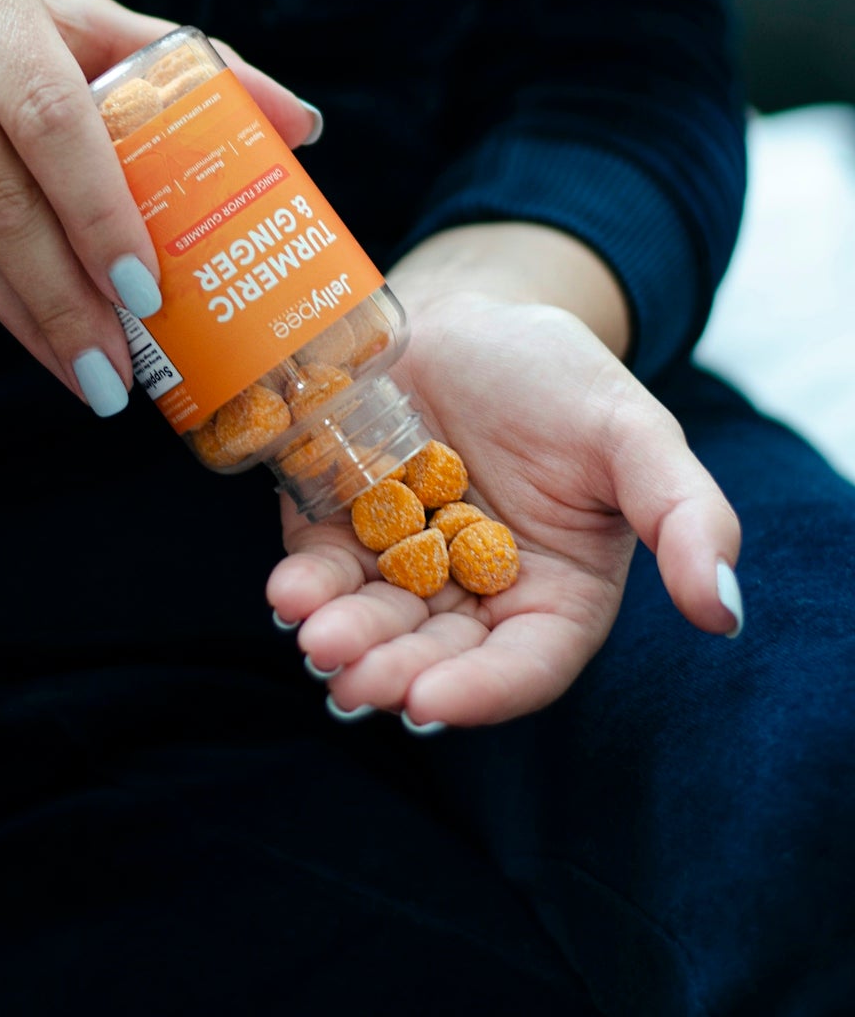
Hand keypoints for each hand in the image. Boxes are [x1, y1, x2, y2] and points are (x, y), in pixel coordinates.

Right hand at [0, 0, 314, 408]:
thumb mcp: (40, 7)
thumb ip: (160, 58)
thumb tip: (300, 123)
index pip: (50, 113)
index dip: (100, 207)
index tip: (145, 286)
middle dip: (66, 297)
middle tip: (121, 368)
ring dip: (23, 317)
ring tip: (87, 372)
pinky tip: (21, 325)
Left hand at [266, 286, 742, 727]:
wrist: (469, 312)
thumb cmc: (560, 376)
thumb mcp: (634, 432)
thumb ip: (685, 516)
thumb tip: (724, 612)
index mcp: (555, 593)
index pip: (524, 664)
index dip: (481, 692)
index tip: (432, 704)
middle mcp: (474, 594)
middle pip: (437, 655)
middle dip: (395, 671)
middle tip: (355, 678)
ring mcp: (400, 564)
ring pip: (374, 622)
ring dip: (343, 638)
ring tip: (317, 637)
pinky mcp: (340, 527)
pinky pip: (324, 567)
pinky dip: (305, 585)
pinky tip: (290, 589)